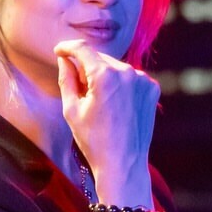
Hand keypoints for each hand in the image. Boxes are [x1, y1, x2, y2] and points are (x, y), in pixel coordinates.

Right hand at [53, 39, 158, 206]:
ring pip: (115, 67)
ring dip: (104, 76)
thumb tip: (64, 59)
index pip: (82, 49)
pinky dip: (120, 84)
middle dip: (86, 67)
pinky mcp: (152, 88)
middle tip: (78, 88)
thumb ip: (66, 79)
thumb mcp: (71, 110)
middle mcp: (127, 72)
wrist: (123, 163)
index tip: (60, 50)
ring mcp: (142, 79)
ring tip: (98, 102)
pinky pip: (130, 78)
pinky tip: (115, 105)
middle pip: (99, 58)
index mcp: (104, 76)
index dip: (68, 47)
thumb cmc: (93, 141)